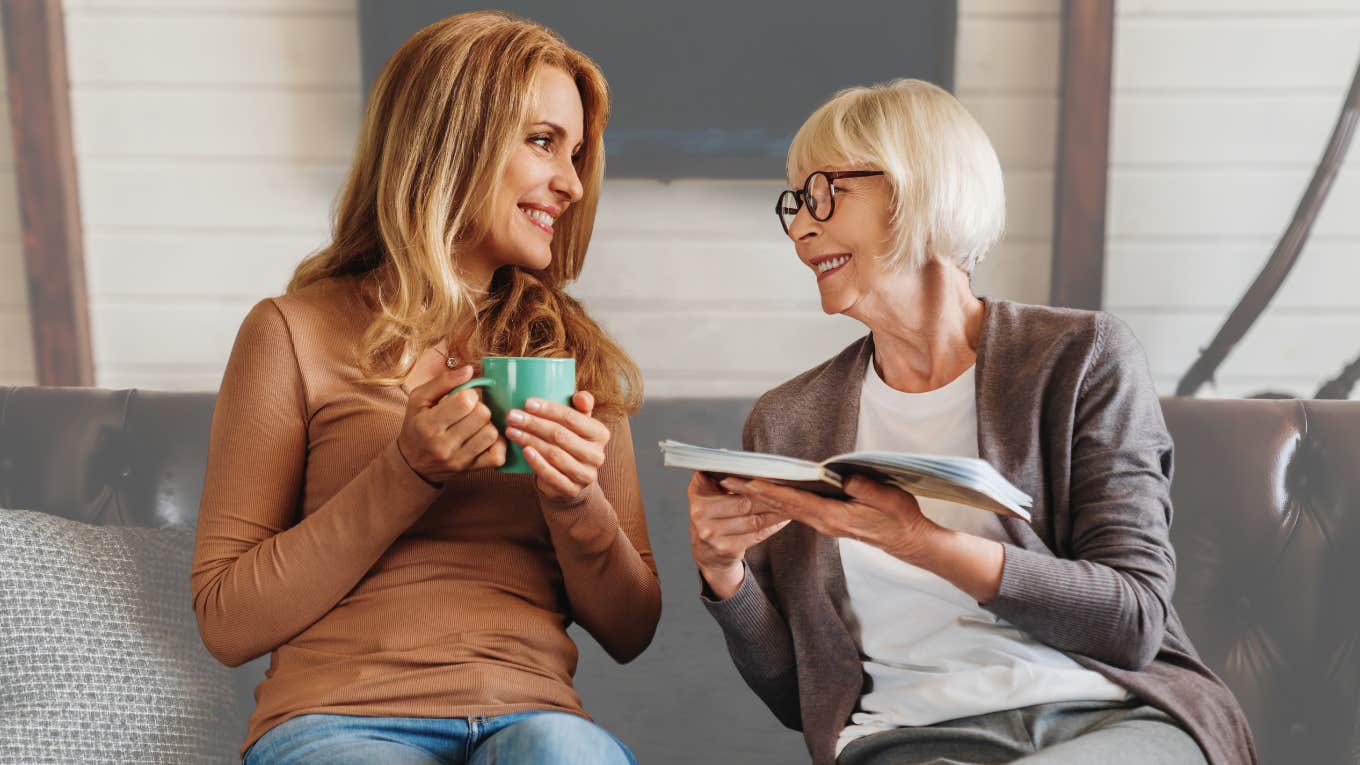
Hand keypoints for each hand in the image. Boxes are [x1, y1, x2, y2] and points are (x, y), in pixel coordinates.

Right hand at [396, 365, 506, 483]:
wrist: (412, 464)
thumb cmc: (416, 426)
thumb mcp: (419, 399)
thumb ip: (443, 382)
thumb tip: (469, 370)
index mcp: (429, 425)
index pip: (465, 402)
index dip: (469, 394)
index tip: (462, 398)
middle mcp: (444, 446)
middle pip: (482, 416)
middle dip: (479, 407)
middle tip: (469, 411)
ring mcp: (459, 460)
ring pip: (492, 433)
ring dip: (488, 424)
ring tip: (476, 424)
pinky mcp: (471, 470)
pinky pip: (498, 456)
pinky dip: (498, 444)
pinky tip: (486, 438)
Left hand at [504, 391, 610, 500]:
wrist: (570, 478)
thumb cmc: (570, 443)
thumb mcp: (578, 423)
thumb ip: (581, 406)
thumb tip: (581, 397)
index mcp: (600, 434)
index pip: (573, 418)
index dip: (549, 409)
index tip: (527, 403)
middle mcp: (597, 455)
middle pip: (560, 435)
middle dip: (533, 424)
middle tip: (512, 416)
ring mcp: (585, 474)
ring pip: (554, 454)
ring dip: (529, 440)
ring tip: (511, 431)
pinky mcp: (572, 490)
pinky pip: (552, 475)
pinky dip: (537, 462)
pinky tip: (524, 450)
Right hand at [687, 472, 789, 599]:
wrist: (706, 551)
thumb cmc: (713, 515)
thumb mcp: (707, 491)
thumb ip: (719, 474)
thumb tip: (736, 458)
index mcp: (697, 492)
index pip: (726, 480)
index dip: (748, 479)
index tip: (766, 475)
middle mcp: (699, 513)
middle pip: (743, 502)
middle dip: (766, 498)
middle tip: (785, 491)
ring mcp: (711, 533)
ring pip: (752, 520)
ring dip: (774, 513)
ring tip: (788, 504)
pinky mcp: (724, 548)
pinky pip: (755, 535)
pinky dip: (772, 526)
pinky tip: (782, 520)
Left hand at [723, 475, 940, 563]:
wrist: (910, 542)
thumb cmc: (901, 518)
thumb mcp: (888, 499)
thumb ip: (865, 489)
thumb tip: (843, 478)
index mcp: (834, 517)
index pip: (795, 503)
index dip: (770, 491)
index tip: (748, 481)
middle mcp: (824, 523)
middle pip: (782, 507)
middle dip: (754, 493)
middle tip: (728, 481)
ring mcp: (825, 524)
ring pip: (786, 509)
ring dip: (762, 497)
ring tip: (738, 484)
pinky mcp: (829, 522)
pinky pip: (797, 511)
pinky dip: (779, 501)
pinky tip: (768, 493)